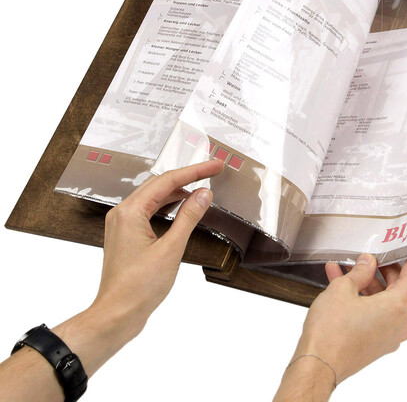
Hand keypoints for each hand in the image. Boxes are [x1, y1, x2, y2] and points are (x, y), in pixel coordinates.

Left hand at [0, 161, 223, 401]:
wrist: (117, 315)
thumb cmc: (140, 286)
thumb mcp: (171, 249)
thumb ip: (188, 217)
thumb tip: (204, 194)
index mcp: (130, 211)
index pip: (167, 181)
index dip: (194, 172)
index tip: (215, 166)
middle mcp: (122, 212)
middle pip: (159, 185)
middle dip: (187, 177)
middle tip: (212, 172)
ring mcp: (122, 224)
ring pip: (154, 197)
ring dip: (178, 191)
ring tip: (201, 188)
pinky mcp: (126, 235)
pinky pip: (149, 210)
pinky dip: (168, 205)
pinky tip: (183, 207)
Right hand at [276, 253, 406, 398]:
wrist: (317, 365)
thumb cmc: (331, 332)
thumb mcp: (343, 288)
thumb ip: (360, 271)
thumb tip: (368, 262)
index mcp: (400, 306)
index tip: (401, 242)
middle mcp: (401, 322)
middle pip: (400, 284)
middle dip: (381, 267)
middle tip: (367, 253)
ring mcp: (390, 334)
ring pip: (384, 298)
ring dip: (366, 281)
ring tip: (346, 267)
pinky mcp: (377, 341)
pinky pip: (375, 312)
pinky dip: (362, 298)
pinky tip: (341, 282)